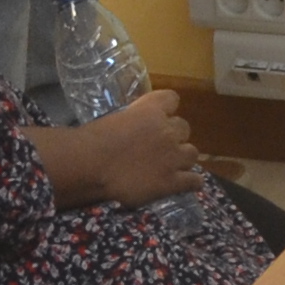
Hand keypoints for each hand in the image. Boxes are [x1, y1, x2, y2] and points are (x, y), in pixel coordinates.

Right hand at [39, 90, 207, 207]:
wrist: (90, 165)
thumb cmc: (92, 141)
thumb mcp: (114, 120)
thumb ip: (130, 120)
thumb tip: (129, 128)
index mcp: (151, 110)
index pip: (172, 99)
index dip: (167, 109)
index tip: (159, 117)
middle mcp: (167, 130)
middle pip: (184, 128)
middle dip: (174, 136)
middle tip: (159, 147)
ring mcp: (172, 156)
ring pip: (192, 153)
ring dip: (183, 158)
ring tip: (171, 167)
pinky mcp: (172, 181)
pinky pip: (194, 181)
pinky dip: (192, 182)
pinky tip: (185, 184)